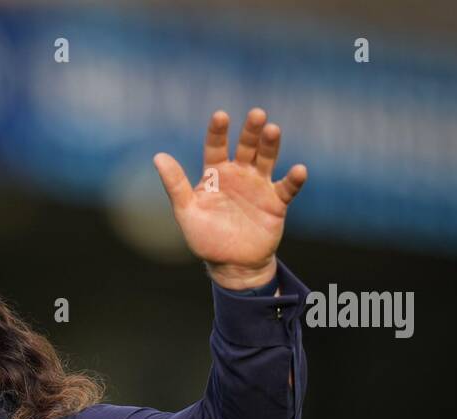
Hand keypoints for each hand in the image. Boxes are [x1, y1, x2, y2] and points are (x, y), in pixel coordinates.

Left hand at [153, 108, 307, 290]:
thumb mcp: (187, 211)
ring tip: (273, 130)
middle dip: (251, 130)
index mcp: (216, 174)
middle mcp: (239, 174)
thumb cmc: (206, 238)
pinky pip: (287, 187)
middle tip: (257, 114)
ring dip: (271, 145)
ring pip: (267, 159)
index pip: (216, 147)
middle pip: (246, 146)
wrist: (232, 266)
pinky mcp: (276, 202)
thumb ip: (175, 185)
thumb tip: (158, 156)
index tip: (220, 115)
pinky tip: (298, 170)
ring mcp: (259, 186)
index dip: (218, 131)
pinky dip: (293, 179)